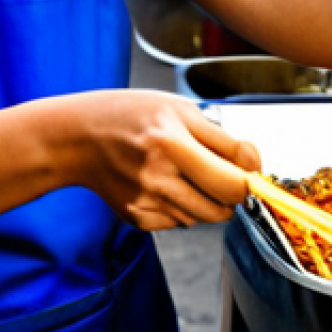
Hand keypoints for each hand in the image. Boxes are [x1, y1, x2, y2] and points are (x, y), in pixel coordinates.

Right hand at [69, 90, 260, 230]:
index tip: (248, 170)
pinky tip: (160, 184)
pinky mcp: (137, 217)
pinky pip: (179, 222)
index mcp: (170, 140)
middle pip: (225, 205)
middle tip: (219, 172)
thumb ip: (221, 138)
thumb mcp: (177, 108)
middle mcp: (157, 174)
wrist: (76, 137)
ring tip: (182, 172)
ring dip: (205, 200)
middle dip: (232, 192)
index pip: (235, 179)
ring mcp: (146, 200)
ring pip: (205, 217)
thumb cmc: (128, 115)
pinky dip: (179, 207)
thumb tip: (255, 166)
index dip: (250, 177)